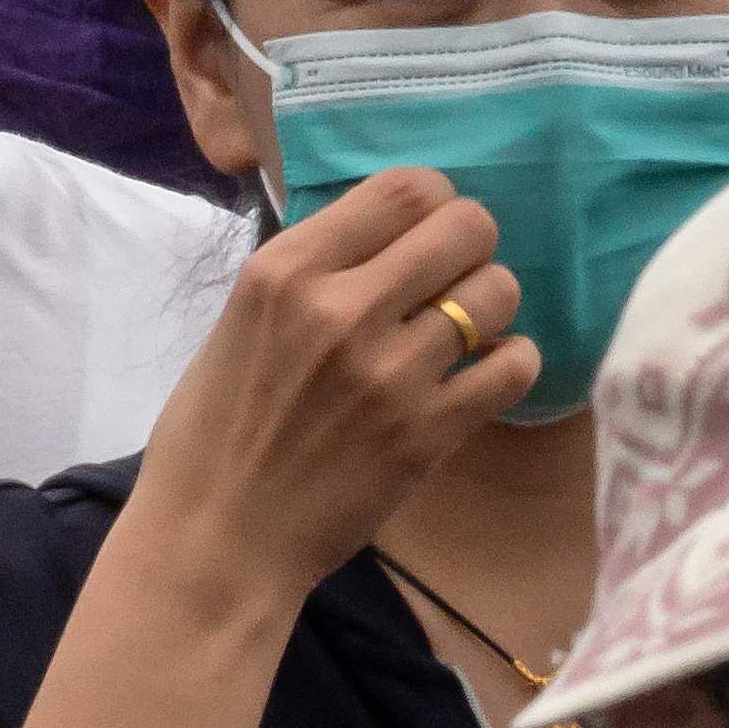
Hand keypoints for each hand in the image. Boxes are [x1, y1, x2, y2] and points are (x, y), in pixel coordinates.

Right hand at [118, 171, 537, 628]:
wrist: (217, 539)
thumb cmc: (215, 431)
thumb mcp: (242, 320)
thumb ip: (312, 272)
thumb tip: (388, 237)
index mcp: (286, 271)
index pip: (405, 188)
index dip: (435, 204)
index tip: (429, 233)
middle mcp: (340, 309)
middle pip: (466, 227)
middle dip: (471, 248)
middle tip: (454, 280)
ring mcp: (388, 373)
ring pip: (496, 293)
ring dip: (491, 307)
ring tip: (466, 332)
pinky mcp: (426, 433)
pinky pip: (513, 366)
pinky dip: (512, 362)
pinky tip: (485, 373)